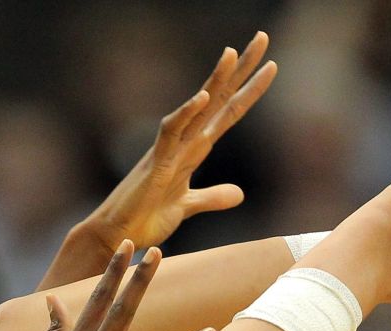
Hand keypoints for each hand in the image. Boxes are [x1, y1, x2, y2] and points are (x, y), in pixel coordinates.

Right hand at [83, 34, 276, 250]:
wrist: (119, 235)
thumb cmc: (146, 218)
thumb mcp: (188, 206)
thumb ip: (212, 197)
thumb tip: (239, 194)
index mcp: (194, 149)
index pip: (228, 112)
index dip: (249, 90)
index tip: (271, 67)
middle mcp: (184, 142)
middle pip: (218, 97)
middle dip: (241, 68)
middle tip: (262, 36)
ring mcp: (170, 149)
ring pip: (196, 107)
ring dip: (214, 80)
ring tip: (232, 52)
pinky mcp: (156, 163)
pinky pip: (171, 132)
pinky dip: (186, 114)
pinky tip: (202, 96)